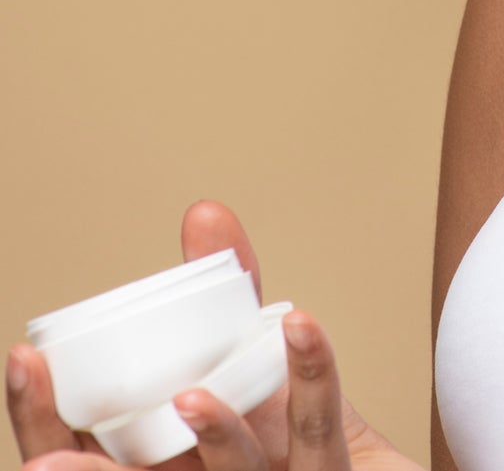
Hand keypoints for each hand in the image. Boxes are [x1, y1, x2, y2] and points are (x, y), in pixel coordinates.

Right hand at [7, 201, 416, 470]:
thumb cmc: (291, 434)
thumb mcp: (247, 368)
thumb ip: (227, 296)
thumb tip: (204, 212)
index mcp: (165, 466)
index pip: (78, 457)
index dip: (42, 422)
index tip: (26, 361)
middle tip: (54, 456)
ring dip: (212, 441)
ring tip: (193, 398)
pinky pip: (320, 428)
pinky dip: (311, 375)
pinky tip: (300, 325)